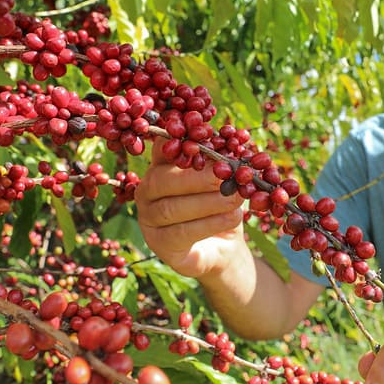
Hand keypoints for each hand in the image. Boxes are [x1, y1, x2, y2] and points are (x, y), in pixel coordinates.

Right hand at [133, 138, 245, 278]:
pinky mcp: (159, 244)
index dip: (178, 142)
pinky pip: (181, 233)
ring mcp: (148, 219)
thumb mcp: (223, 180)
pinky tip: (232, 217)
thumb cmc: (221, 205)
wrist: (224, 246)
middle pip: (162, 180)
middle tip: (227, 174)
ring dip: (208, 201)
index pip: (162, 148)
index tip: (202, 137)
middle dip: (197, 177)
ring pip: (171, 208)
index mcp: (160, 166)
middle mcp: (147, 190)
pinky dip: (210, 224)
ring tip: (235, 198)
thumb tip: (231, 148)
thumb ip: (220, 164)